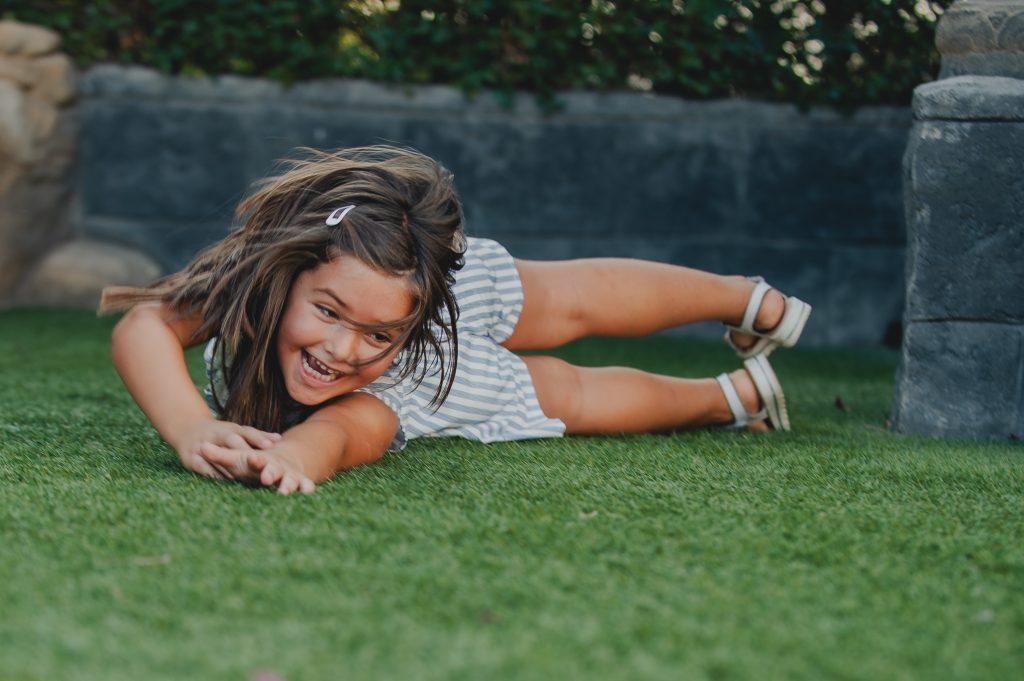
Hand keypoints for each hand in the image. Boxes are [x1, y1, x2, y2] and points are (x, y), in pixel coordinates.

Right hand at [172, 418, 280, 480]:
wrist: (188, 430)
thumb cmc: (220, 434)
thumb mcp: (237, 431)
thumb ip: (257, 436)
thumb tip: (279, 439)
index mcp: (231, 429)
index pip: (247, 432)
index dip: (259, 438)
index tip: (271, 446)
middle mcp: (217, 435)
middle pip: (233, 442)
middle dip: (246, 453)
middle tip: (261, 466)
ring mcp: (203, 446)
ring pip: (219, 456)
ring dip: (233, 468)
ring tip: (248, 479)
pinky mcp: (191, 459)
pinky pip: (205, 469)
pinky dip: (216, 476)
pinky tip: (227, 484)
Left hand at [198, 443, 316, 495]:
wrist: (280, 459)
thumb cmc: (252, 462)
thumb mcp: (236, 458)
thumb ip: (220, 454)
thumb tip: (200, 446)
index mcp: (260, 460)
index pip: (256, 459)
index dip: (254, 459)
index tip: (251, 458)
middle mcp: (276, 467)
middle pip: (273, 469)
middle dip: (271, 473)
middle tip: (266, 478)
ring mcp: (288, 475)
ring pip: (290, 479)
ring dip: (289, 485)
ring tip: (286, 491)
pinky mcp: (298, 482)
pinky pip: (304, 485)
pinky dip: (307, 488)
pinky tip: (309, 492)